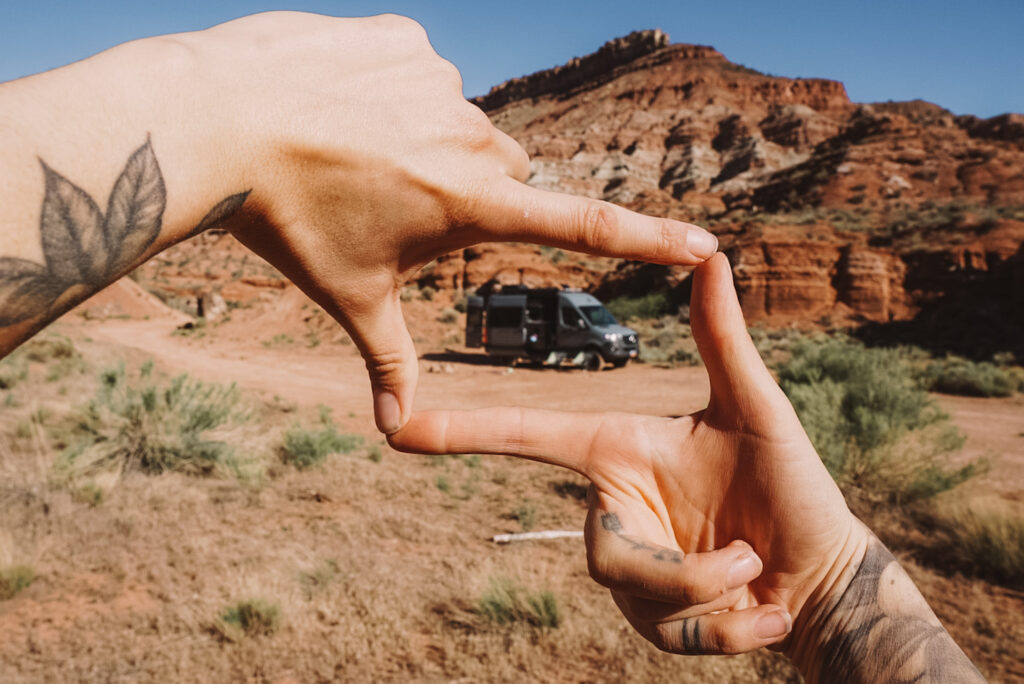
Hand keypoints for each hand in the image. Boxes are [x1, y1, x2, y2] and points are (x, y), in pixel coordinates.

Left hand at [177, 12, 717, 432]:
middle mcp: (472, 135)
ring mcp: (440, 81)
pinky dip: (394, 93)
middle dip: (475, 189)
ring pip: (461, 120)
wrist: (218, 122)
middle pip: (505, 171)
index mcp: (471, 202)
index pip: (580, 224)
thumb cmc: (288, 221)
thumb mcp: (349, 296)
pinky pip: (420, 73)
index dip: (647, 238)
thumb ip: (388, 359)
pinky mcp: (406, 40)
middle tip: (403, 201)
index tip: (704, 243)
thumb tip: (396, 433)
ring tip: (359, 154)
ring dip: (430, 139)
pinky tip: (343, 107)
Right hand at [389, 253, 867, 656]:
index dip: (464, 432)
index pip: (529, 439)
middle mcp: (613, 509)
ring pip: (637, 602)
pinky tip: (768, 611)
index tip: (401, 426)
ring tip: (760, 574)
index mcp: (619, 452)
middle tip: (748, 556)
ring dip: (714, 594)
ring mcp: (630, 571)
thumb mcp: (759, 410)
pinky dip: (730, 631)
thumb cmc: (793, 484)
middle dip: (684, 572)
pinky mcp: (652, 621)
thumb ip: (723, 338)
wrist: (823, 571)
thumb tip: (714, 253)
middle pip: (603, 557)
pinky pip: (667, 639)